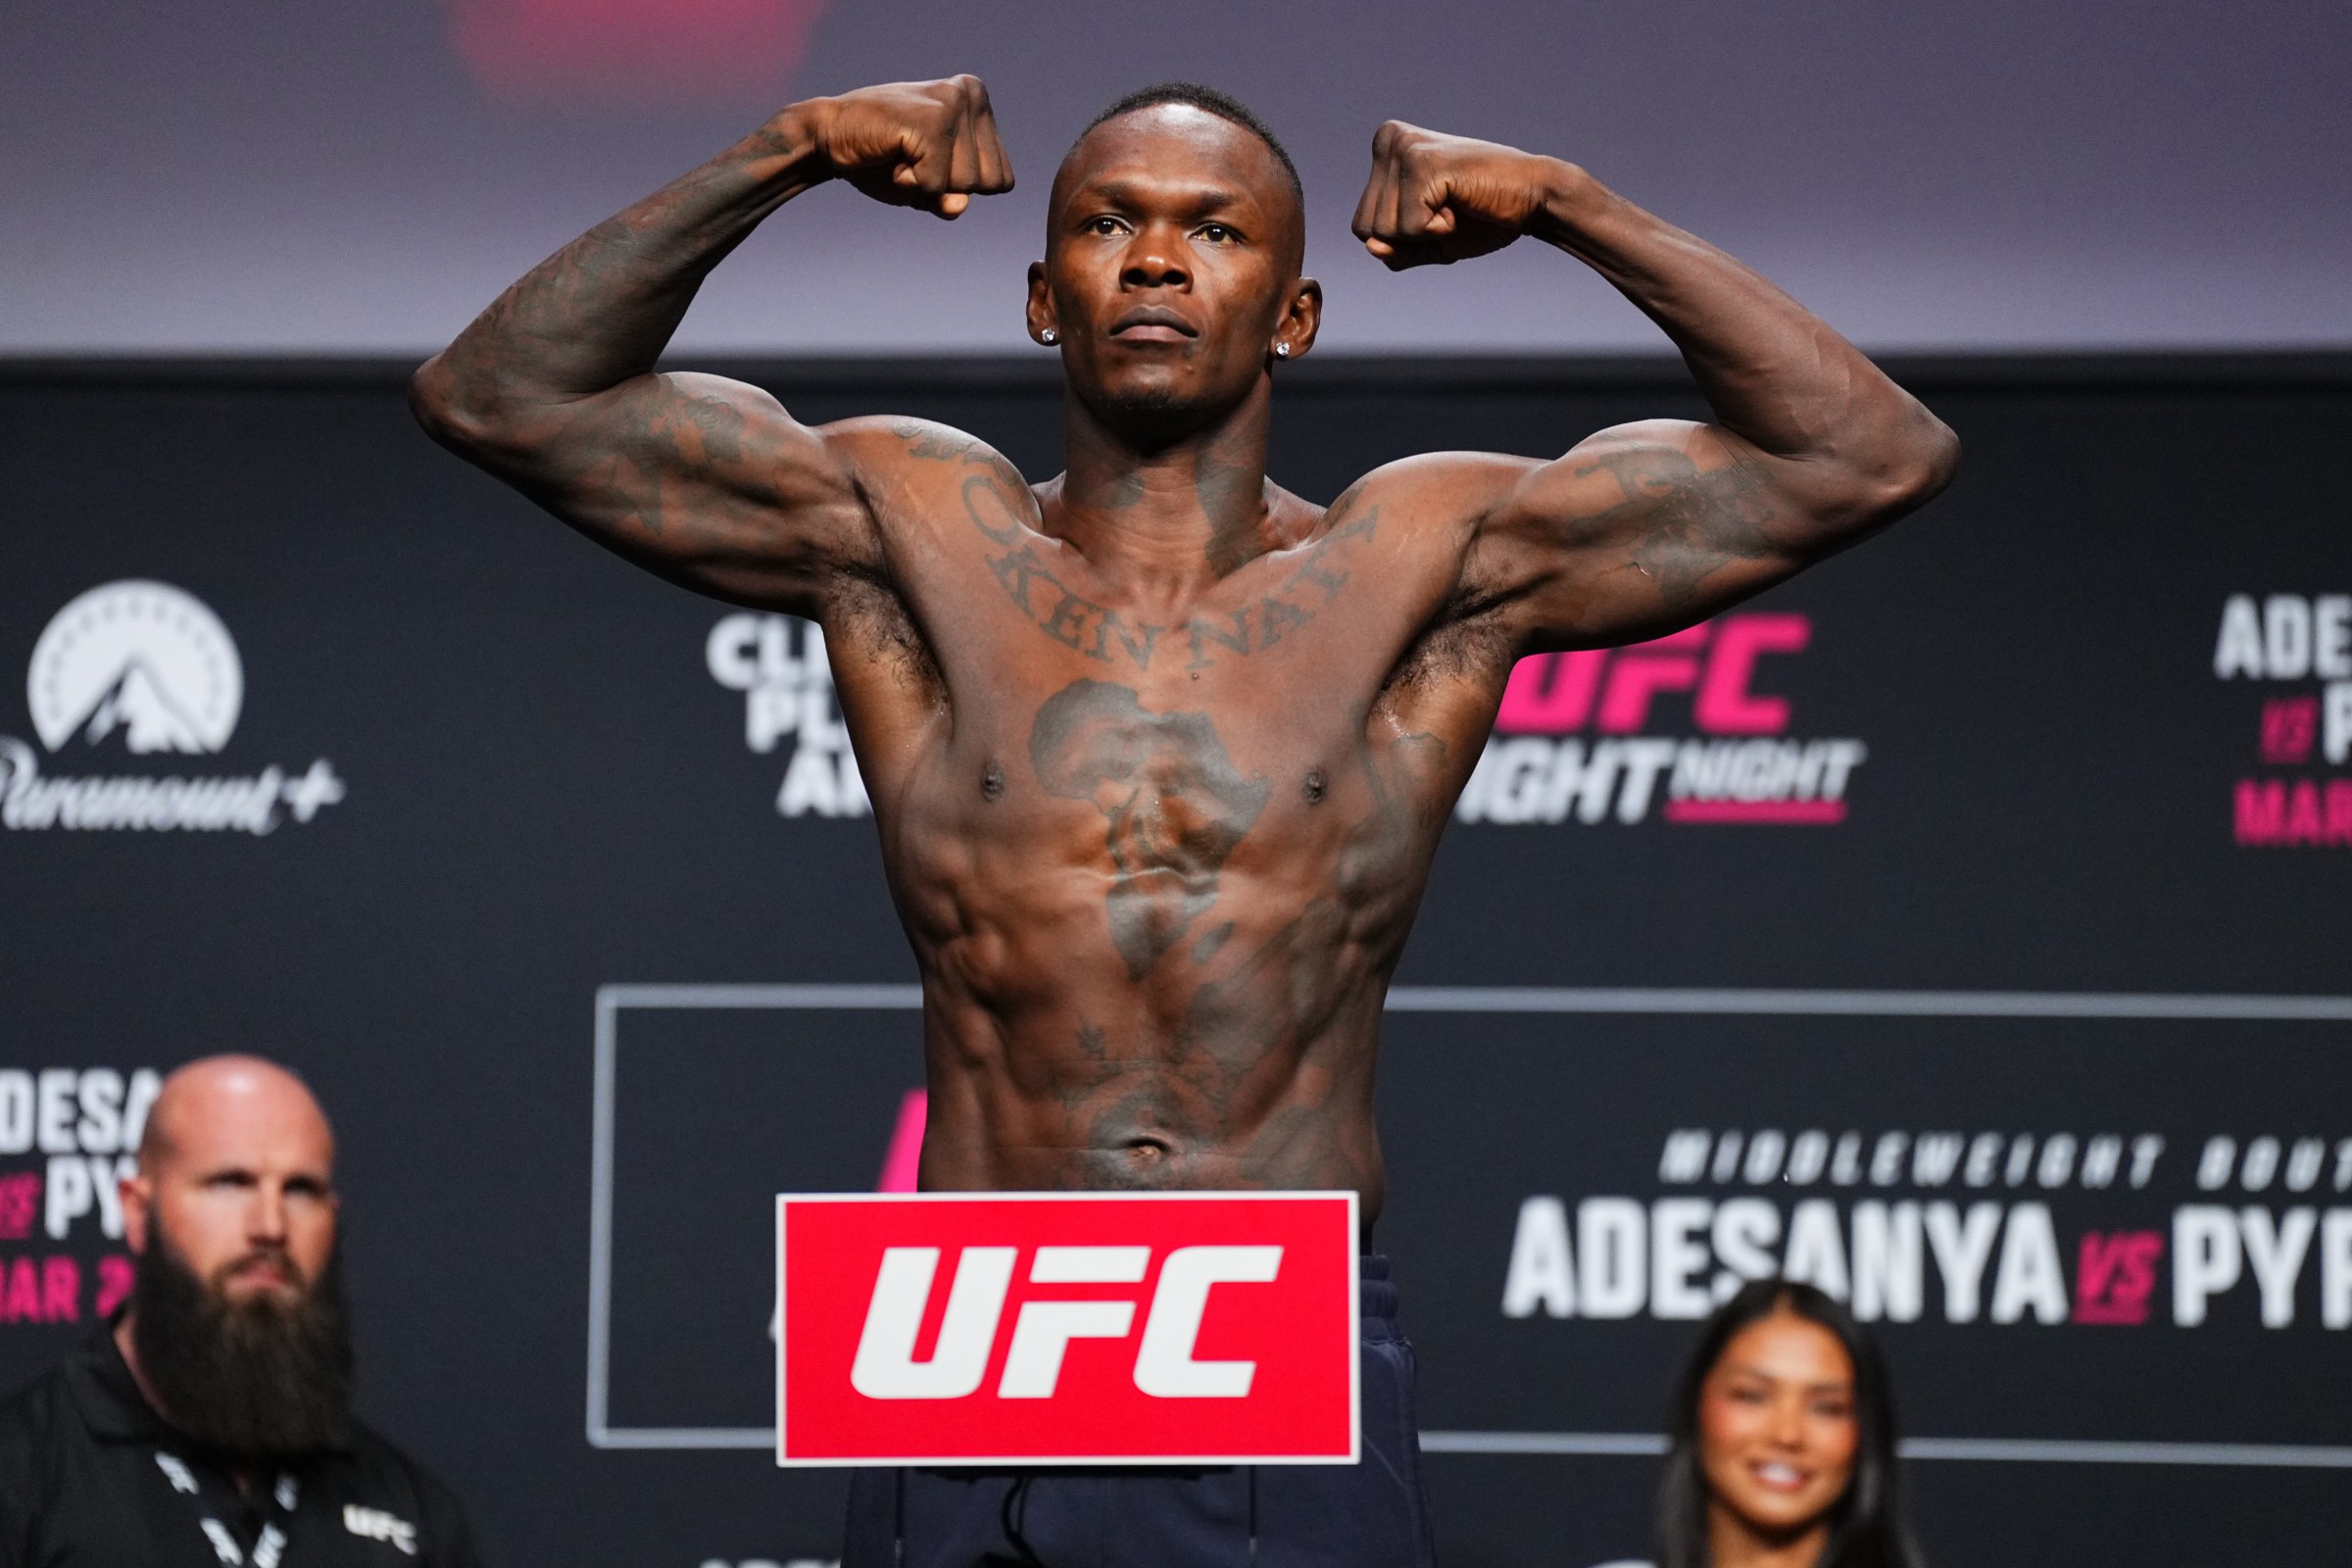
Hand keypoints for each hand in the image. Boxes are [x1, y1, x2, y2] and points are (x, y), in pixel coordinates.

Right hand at [798, 76, 1012, 217]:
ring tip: (901, 154)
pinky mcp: (931, 120)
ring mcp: (953, 103)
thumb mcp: (927, 187)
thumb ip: (952, 198)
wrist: (827, 135)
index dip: (959, 186)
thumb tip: (960, 205)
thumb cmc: (880, 160)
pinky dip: (909, 183)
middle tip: (912, 158)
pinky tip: (891, 155)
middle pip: (988, 184)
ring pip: (965, 185)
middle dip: (947, 186)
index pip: (1001, 180)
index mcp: (980, 103)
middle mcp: (972, 95)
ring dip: (926, 184)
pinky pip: (936, 184)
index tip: (926, 160)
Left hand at [1351, 121, 1565, 268]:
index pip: (1362, 225)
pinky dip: (1437, 231)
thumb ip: (1394, 249)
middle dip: (1409, 237)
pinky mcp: (1422, 163)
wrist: (1532, 198)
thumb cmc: (1481, 216)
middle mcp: (1388, 140)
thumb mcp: (1427, 241)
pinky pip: (1408, 228)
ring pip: (1383, 231)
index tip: (1438, 210)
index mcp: (1385, 150)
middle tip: (1449, 208)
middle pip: (1365, 229)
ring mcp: (1404, 149)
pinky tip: (1461, 203)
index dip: (1402, 237)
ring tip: (1455, 203)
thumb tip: (1372, 246)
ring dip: (1424, 233)